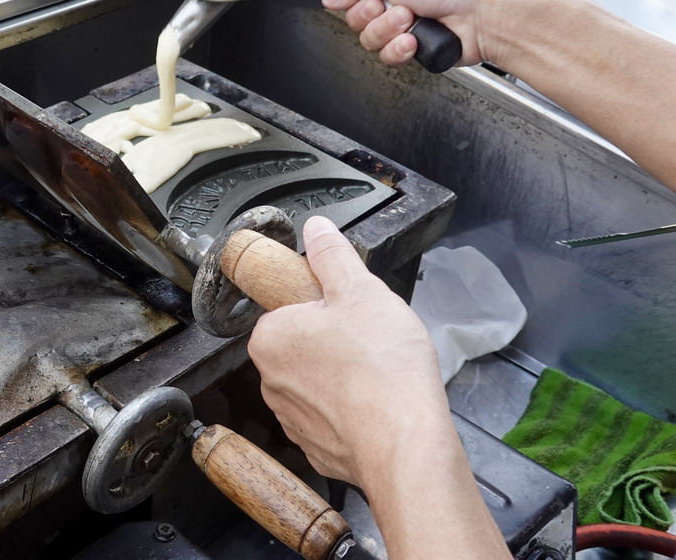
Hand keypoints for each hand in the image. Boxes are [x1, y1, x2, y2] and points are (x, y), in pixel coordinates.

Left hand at [247, 216, 452, 487]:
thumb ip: (332, 255)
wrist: (405, 445)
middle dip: (339, 339)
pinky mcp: (319, 447)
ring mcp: (293, 419)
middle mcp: (271, 381)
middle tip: (374, 339)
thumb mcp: (360, 290)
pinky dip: (356, 409)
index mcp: (270, 338)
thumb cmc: (382, 369)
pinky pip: (336, 416)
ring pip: (322, 381)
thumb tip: (315, 229)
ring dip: (348, 374)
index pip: (290, 307)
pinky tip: (380, 402)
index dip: (326, 304)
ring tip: (381, 372)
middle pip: (306, 343)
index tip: (351, 311)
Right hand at [321, 0, 549, 68]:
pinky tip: (416, 41)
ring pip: (370, 37)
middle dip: (372, 15)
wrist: (488, 16)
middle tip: (396, 7)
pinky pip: (388, 54)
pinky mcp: (415, 45)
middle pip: (357, 14)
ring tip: (411, 21)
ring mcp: (407, 20)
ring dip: (388, 31)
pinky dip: (399, 49)